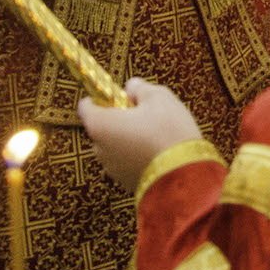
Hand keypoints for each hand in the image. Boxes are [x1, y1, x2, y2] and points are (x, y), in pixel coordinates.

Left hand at [79, 78, 202, 191]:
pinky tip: (158, 151)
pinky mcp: (125, 182)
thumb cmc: (168, 131)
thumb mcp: (159, 97)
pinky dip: (137, 154)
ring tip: (157, 135)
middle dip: (120, 118)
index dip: (103, 97)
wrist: (183, 174)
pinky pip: (127, 161)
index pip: (86, 105)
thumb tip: (131, 87)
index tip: (122, 96)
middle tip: (146, 114)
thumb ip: (140, 88)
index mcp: (100, 124)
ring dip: (129, 137)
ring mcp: (111, 168)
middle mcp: (99, 148)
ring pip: (115, 145)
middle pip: (102, 126)